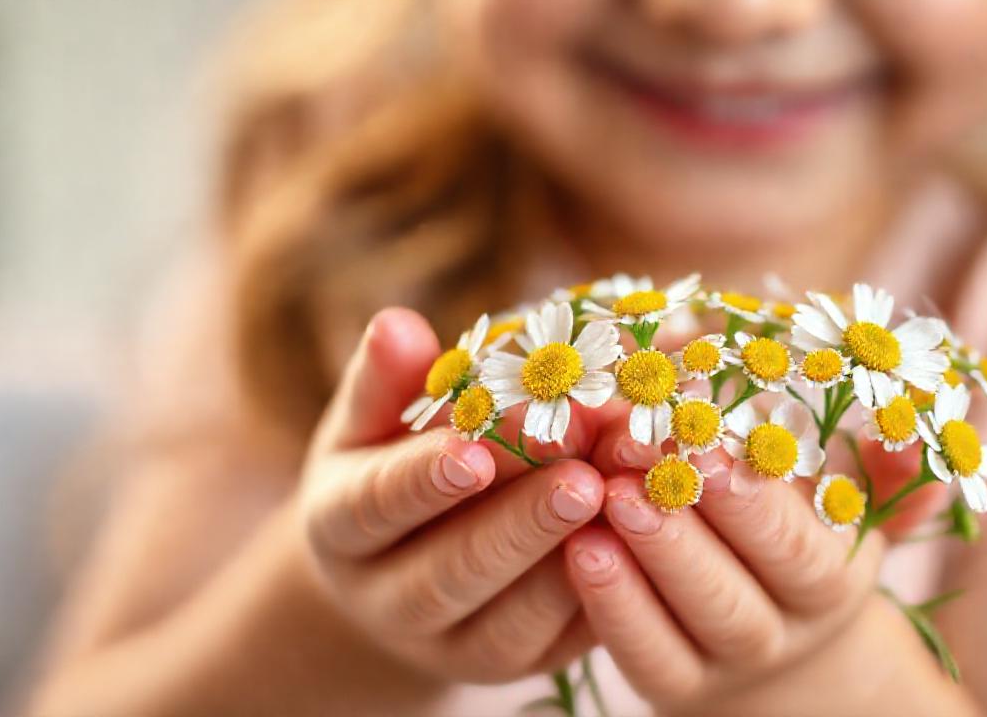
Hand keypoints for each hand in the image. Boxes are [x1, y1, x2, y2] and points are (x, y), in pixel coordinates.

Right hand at [298, 307, 606, 687]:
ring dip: (573, 555)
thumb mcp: (377, 420)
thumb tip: (395, 323)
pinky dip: (606, 588)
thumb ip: (389, 378)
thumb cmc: (397, 461)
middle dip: (519, 521)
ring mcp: (457, 646)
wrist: (410, 560)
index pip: (376, 505)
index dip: (424, 477)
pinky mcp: (521, 663)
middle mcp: (388, 601)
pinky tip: (645, 532)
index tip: (475, 447)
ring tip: (624, 492)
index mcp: (341, 528)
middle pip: (451, 571)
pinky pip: (562, 639)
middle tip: (580, 471)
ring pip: (512, 619)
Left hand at [563, 418, 887, 714]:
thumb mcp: (847, 497)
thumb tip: (914, 437)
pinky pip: (645, 654)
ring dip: (647, 560)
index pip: (801, 548)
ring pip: (693, 623)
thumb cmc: (803, 525)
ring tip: (604, 498)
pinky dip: (612, 605)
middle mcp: (786, 629)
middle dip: (689, 522)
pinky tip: (581, 547)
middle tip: (637, 455)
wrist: (786, 629)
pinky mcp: (674, 681)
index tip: (712, 446)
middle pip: (740, 591)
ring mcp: (728, 661)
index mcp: (835, 575)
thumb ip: (879, 467)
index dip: (757, 503)